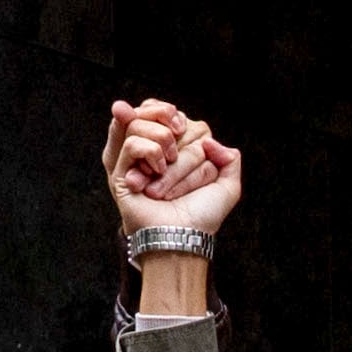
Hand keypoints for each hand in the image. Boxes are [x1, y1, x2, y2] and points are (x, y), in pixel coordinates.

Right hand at [105, 100, 242, 243]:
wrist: (182, 235)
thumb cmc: (202, 215)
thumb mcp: (227, 187)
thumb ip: (230, 160)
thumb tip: (210, 141)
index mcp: (175, 150)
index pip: (175, 116)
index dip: (187, 129)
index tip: (202, 148)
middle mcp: (154, 152)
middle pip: (163, 119)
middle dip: (185, 148)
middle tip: (185, 167)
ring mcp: (135, 160)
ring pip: (148, 128)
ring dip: (170, 155)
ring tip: (168, 174)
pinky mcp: (120, 171)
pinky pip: (133, 143)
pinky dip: (150, 155)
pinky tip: (153, 176)